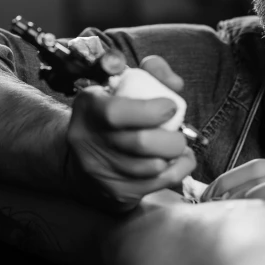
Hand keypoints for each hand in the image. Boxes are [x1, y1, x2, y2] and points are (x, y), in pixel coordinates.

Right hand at [66, 53, 195, 212]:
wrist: (85, 156)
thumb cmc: (115, 115)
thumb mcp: (125, 85)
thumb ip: (152, 73)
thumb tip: (175, 84)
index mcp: (90, 107)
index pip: (116, 113)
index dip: (150, 111)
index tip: (170, 107)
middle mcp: (88, 141)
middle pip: (140, 143)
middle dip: (172, 138)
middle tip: (178, 132)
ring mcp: (101, 170)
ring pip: (153, 167)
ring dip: (176, 154)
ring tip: (176, 145)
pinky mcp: (116, 192)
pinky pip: (159, 183)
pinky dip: (179, 169)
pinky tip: (178, 160)